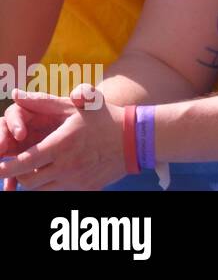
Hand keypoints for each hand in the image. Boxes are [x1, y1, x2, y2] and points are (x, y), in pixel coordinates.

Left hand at [0, 86, 125, 190]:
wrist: (135, 139)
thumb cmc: (103, 119)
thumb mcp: (74, 107)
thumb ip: (42, 102)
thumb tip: (16, 95)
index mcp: (62, 145)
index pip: (23, 163)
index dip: (4, 168)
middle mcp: (67, 167)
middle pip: (28, 180)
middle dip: (18, 174)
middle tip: (18, 164)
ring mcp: (77, 181)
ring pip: (41, 189)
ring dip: (34, 180)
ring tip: (38, 167)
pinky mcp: (85, 188)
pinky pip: (58, 192)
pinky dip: (51, 185)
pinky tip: (56, 172)